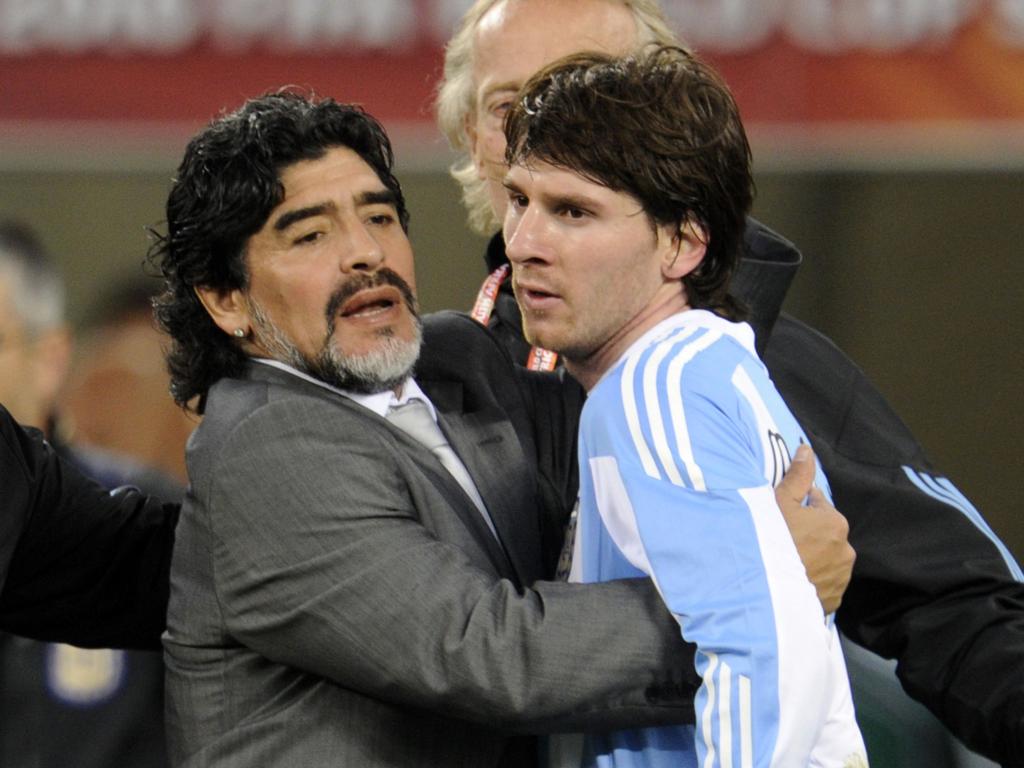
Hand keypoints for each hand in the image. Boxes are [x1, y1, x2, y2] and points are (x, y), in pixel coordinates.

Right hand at [774, 445, 854, 613]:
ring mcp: (840, 577)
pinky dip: (812, 579)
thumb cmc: (772, 539)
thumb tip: (807, 449)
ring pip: (825, 559)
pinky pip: (823, 582)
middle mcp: (846, 550)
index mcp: (835, 522)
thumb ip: (798, 475)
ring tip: (786, 560)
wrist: (767, 589)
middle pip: (823, 533)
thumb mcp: (780, 501)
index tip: (781, 515)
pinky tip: (793, 578)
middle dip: (807, 533)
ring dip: (811, 557)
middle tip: (780, 539)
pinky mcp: (833, 599)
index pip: (817, 505)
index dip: (797, 507)